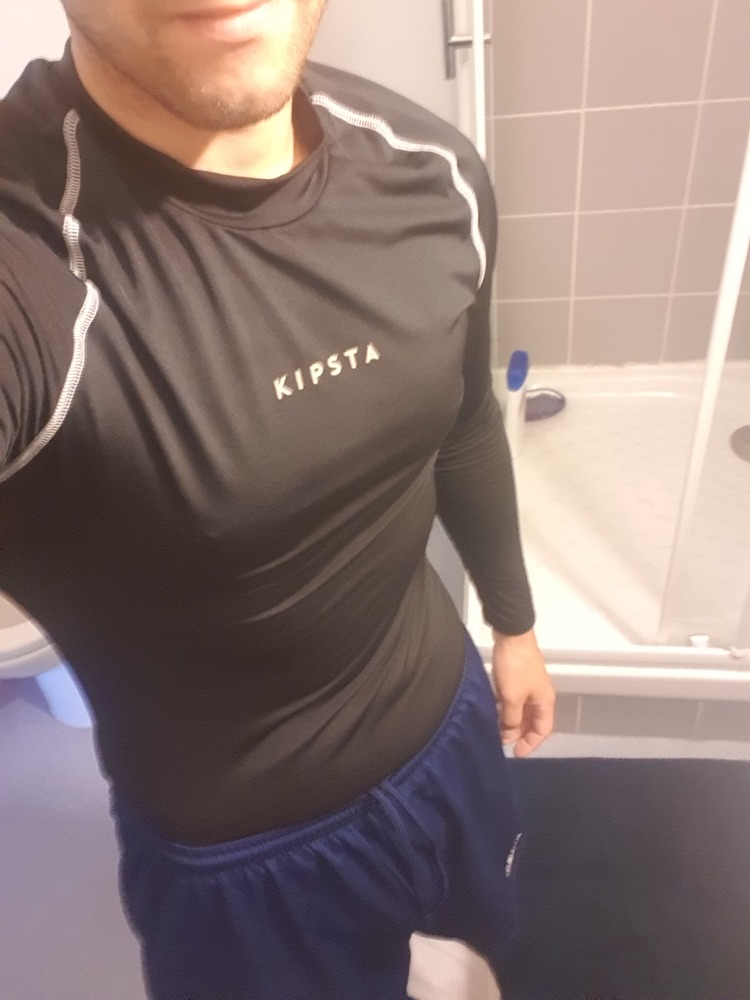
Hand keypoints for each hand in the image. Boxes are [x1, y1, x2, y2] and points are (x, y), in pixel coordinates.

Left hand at [491, 627, 554, 756]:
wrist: (511, 635)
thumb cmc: (515, 667)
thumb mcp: (513, 698)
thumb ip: (512, 720)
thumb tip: (509, 735)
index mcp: (544, 702)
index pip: (543, 731)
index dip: (531, 744)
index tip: (516, 753)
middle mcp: (539, 695)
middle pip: (532, 722)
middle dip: (518, 734)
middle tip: (501, 742)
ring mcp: (528, 685)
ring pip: (521, 711)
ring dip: (510, 721)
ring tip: (495, 729)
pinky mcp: (517, 677)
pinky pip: (513, 699)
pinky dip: (505, 708)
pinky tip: (493, 711)